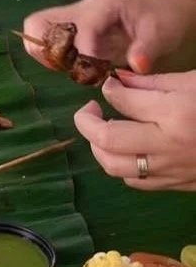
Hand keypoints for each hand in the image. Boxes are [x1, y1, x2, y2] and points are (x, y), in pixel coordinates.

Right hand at [23, 0, 195, 77]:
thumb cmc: (162, 21)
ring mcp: (71, 19)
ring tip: (72, 70)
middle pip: (38, 23)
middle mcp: (80, 10)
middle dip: (47, 51)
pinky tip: (75, 68)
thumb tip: (135, 66)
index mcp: (102, 7)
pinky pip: (46, 42)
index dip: (82, 53)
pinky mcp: (70, 31)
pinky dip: (52, 58)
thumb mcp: (162, 33)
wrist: (162, 13)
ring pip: (36, 32)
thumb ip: (147, 49)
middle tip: (69, 69)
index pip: (79, 28)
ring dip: (47, 56)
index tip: (93, 74)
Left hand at [73, 78, 195, 189]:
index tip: (110, 85)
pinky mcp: (179, 186)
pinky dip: (123, 165)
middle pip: (108, 141)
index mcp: (176, 114)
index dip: (110, 90)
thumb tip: (119, 80)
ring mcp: (173, 171)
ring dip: (100, 148)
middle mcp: (168, 147)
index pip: (124, 102)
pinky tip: (128, 151)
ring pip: (116, 168)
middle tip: (90, 110)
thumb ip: (155, 81)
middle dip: (87, 122)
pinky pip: (137, 181)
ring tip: (105, 131)